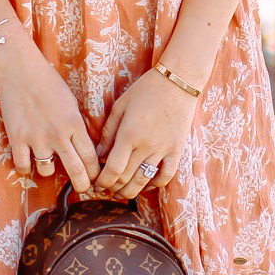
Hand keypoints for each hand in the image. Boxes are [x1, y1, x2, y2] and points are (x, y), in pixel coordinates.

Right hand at [0, 40, 98, 193]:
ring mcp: (36, 138)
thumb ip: (78, 126)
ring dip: (49, 170)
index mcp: (75, 124)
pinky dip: (26, 168)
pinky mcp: (17, 139)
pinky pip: (23, 166)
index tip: (96, 179)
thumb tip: (85, 148)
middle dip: (82, 185)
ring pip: (47, 171)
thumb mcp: (72, 103)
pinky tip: (29, 161)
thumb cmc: (49, 82)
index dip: (95, 173)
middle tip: (83, 189)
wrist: (20, 70)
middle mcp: (58, 134)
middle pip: (75, 170)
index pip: (90, 157)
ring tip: (48, 162)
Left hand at [94, 70, 198, 199]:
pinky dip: (155, 184)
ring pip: (144, 180)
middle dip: (113, 188)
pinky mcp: (177, 150)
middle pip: (126, 178)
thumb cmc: (145, 90)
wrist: (178, 82)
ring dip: (130, 191)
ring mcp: (163, 149)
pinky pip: (166, 175)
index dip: (103, 181)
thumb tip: (99, 154)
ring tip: (121, 193)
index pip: (113, 169)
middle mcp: (146, 146)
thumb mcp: (120, 106)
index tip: (97, 184)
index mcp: (129, 134)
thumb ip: (108, 131)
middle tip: (105, 189)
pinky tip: (146, 185)